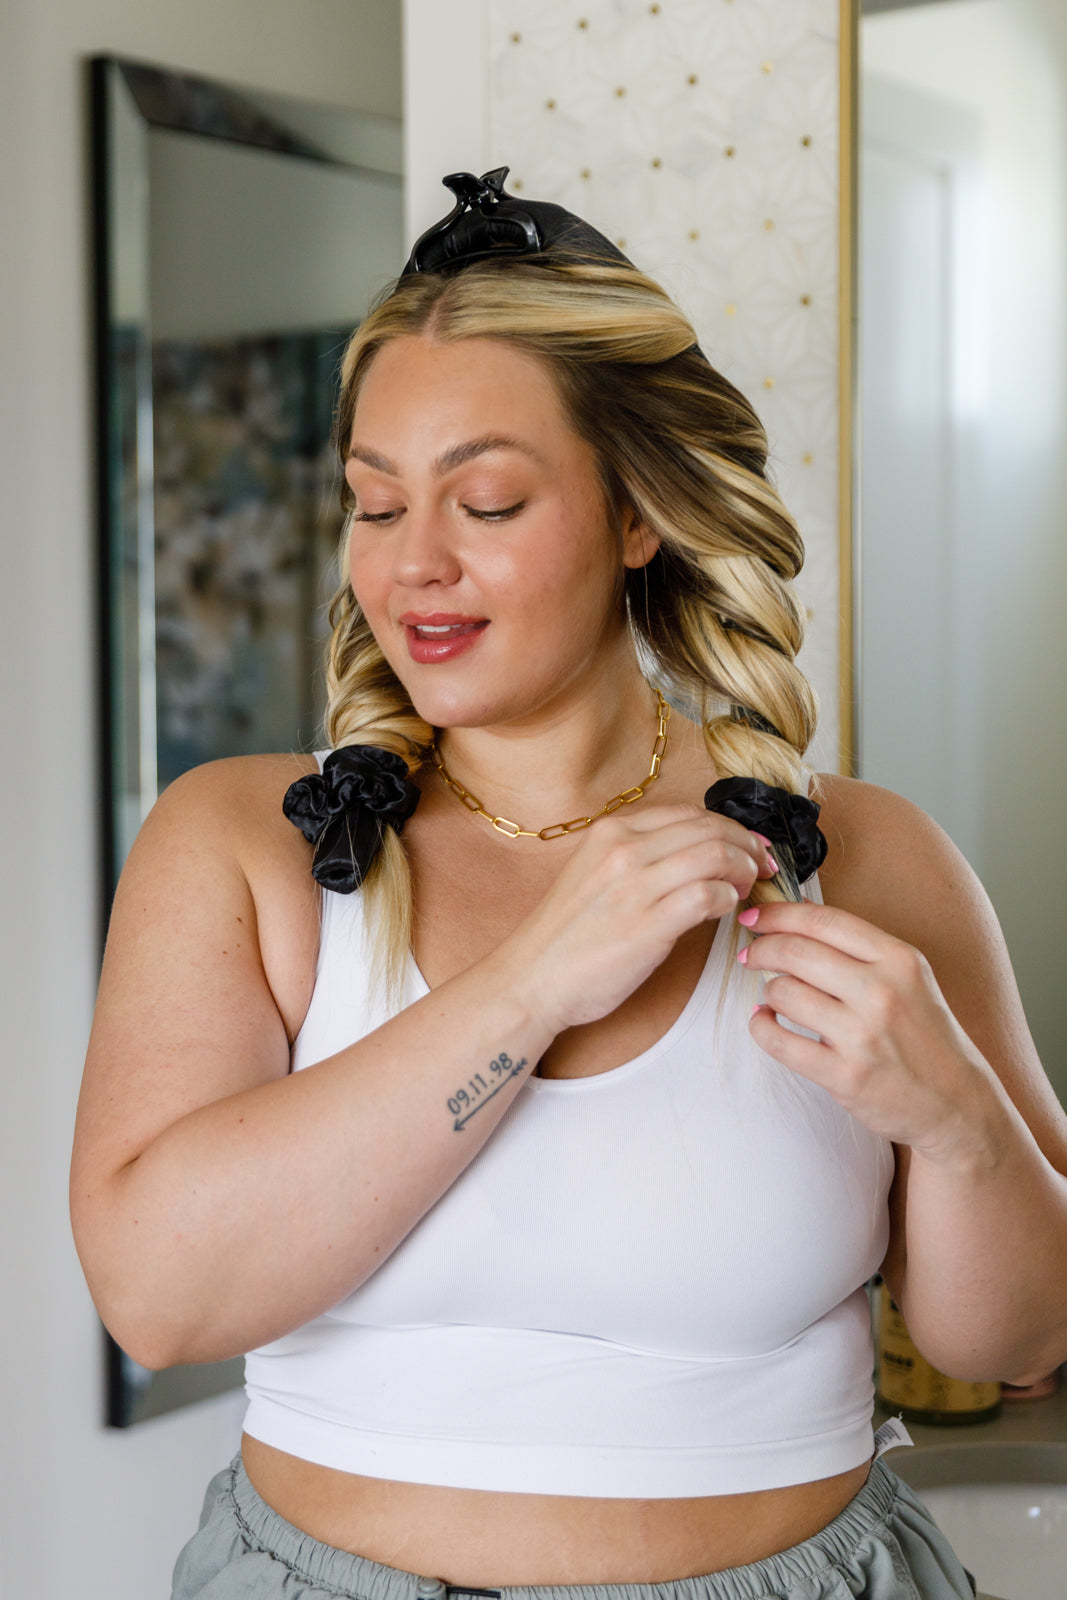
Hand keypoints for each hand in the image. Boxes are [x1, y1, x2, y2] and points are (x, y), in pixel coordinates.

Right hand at [500, 804, 778, 1033]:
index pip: (688, 813)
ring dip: (744, 870)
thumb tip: (695, 857)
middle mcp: (623, 850)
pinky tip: (728, 909)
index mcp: (610, 833)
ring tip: (750, 887)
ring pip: (715, 856)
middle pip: (709, 829)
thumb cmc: (566, 936)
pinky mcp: (647, 925)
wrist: (531, 979)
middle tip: (763, 865)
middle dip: (747, 845)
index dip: (729, 827)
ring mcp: (634, 886)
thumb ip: (639, 859)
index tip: (748, 845)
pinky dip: (729, 898)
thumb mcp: (595, 874)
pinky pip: (708, 896)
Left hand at [741, 900, 998, 1162]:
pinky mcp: (845, 1075)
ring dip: (768, 990)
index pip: (824, 921)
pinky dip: (761, 1026)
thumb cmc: (924, 1035)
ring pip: (783, 992)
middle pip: (796, 952)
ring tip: (774, 996)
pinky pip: (779, 1041)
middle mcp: (882, 992)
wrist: (956, 1102)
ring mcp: (863, 1035)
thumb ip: (859, 949)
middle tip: (751, 955)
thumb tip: (794, 917)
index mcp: (899, 959)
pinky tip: (765, 1021)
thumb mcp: (909, 978)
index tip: (753, 917)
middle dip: (762, 948)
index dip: (778, 914)